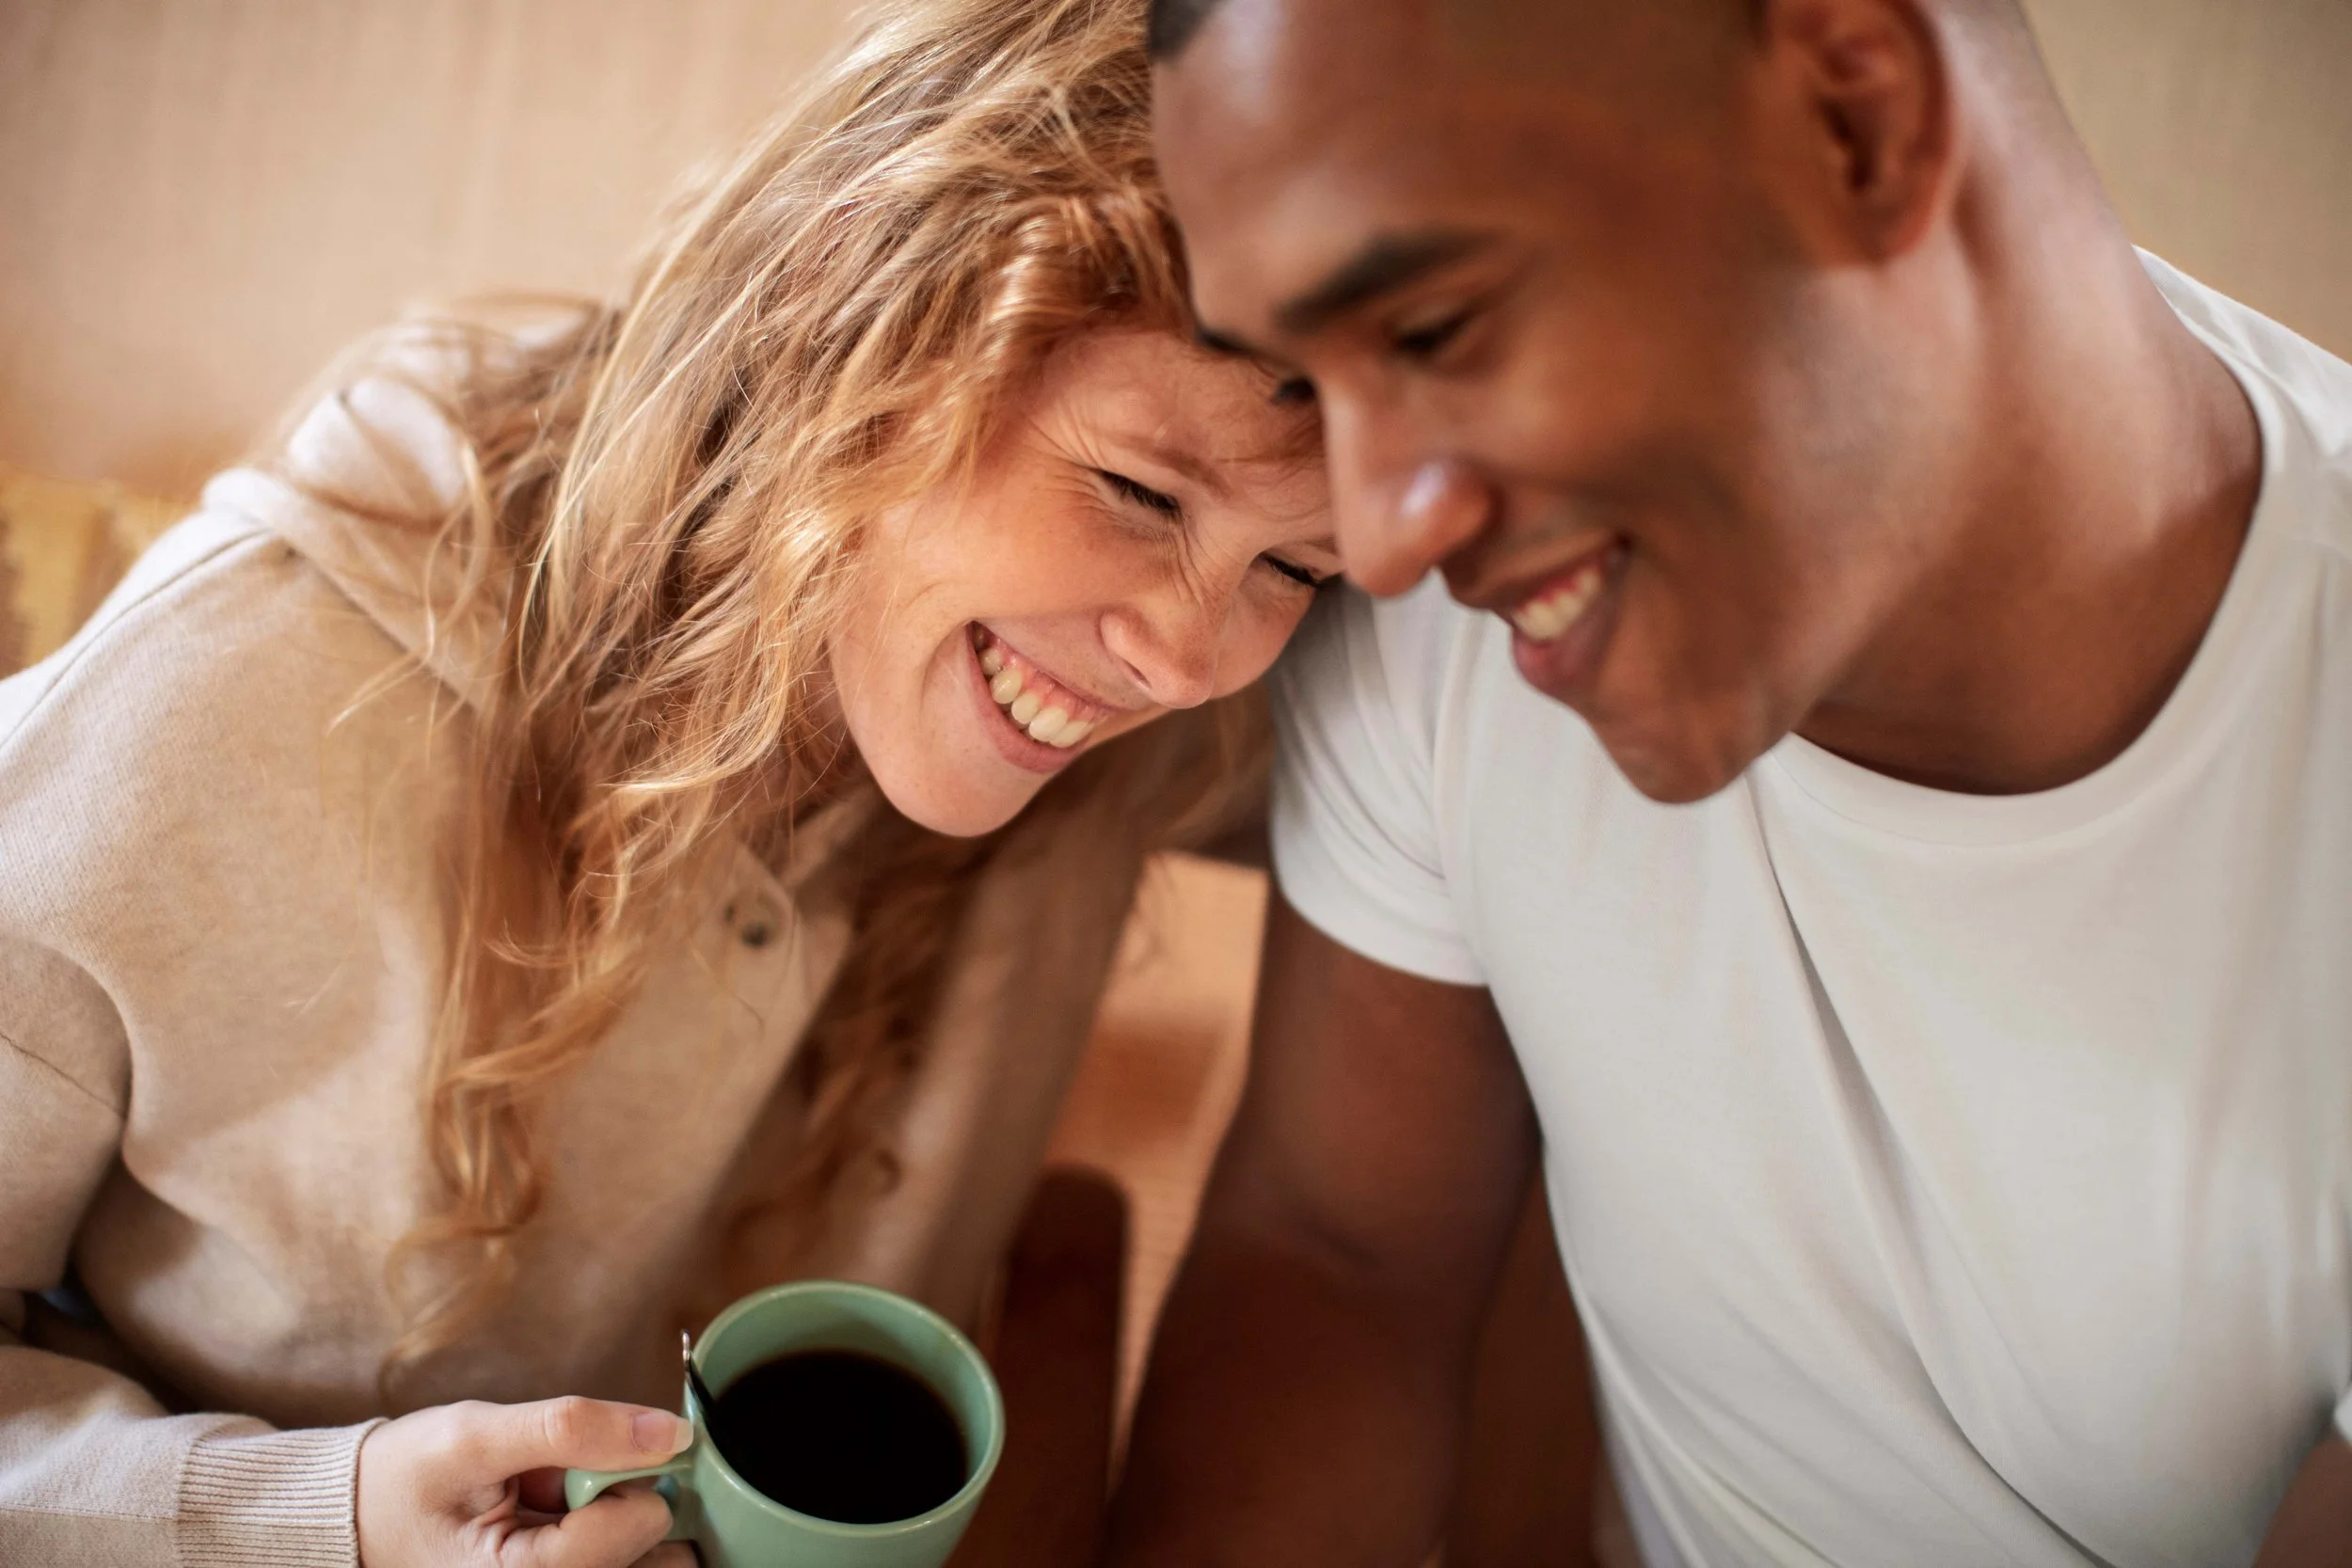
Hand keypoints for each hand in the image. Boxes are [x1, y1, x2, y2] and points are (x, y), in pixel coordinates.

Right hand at [357, 1395, 696, 1567]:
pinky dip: (611, 1533)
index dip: (625, 1470)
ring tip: (562, 1507)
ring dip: (625, 1521)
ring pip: (655, 1561)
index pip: (637, 1523)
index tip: (574, 1458)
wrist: (359, 1518)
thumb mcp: (475, 1437)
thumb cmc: (405, 1480)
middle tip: (572, 1485)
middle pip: (660, 1556)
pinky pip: (629, 1561)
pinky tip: (563, 1521)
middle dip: (632, 1502)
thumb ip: (570, 1429)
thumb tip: (670, 1432)